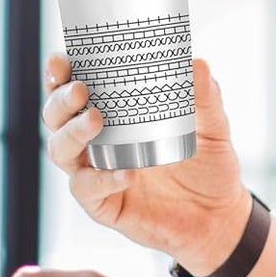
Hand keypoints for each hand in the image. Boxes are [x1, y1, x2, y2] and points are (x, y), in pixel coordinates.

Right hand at [42, 53, 250, 274]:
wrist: (219, 215)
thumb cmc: (207, 165)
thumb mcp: (212, 126)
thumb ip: (205, 96)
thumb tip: (196, 63)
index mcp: (114, 115)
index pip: (73, 88)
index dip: (59, 73)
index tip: (62, 61)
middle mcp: (96, 142)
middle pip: (55, 116)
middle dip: (59, 100)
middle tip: (80, 89)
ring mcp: (96, 173)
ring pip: (60, 151)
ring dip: (72, 133)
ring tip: (95, 120)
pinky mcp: (103, 205)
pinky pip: (88, 190)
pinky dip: (102, 179)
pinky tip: (124, 173)